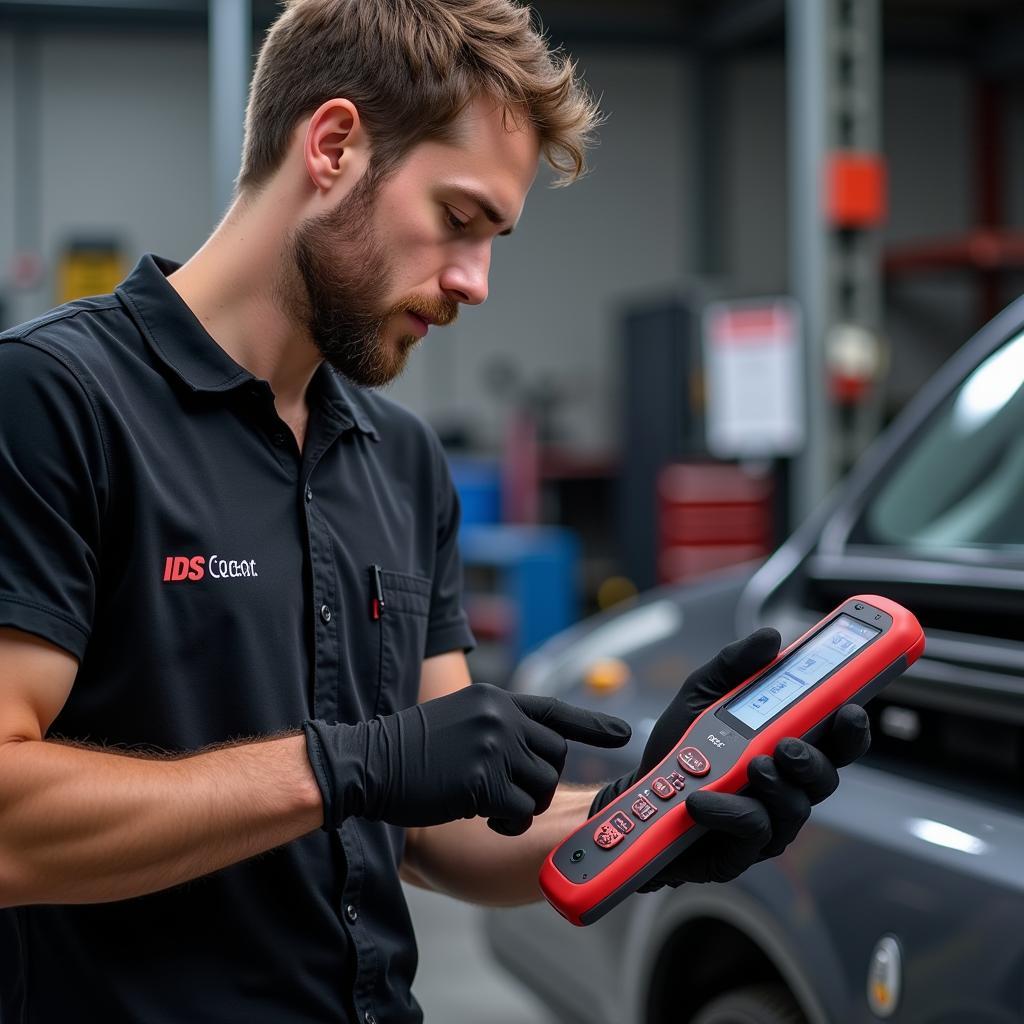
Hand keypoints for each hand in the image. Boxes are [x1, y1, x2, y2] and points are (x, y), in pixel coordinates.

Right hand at [304, 683, 630, 834]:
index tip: (625, 733)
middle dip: (540, 783)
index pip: (555, 711)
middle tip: (507, 796)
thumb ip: (497, 726)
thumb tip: (536, 751)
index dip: (592, 725)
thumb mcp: (460, 719)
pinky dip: (507, 824)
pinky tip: (480, 818)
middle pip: (555, 758)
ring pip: (543, 787)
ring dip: (523, 806)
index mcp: (496, 700)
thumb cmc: (409, 749)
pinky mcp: (484, 780)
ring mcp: (494, 745)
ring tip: (488, 806)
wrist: (368, 761)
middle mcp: (501, 717)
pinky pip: (522, 813)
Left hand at [590, 628, 870, 886]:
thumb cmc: (678, 748)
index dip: (851, 727)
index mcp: (783, 745)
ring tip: (751, 767)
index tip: (852, 708)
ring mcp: (768, 821)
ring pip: (795, 808)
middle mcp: (786, 785)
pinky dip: (728, 813)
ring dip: (776, 786)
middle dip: (815, 761)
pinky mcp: (742, 851)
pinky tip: (703, 802)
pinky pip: (752, 833)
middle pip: (826, 777)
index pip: (833, 738)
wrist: (637, 797)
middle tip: (788, 745)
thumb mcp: (700, 695)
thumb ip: (734, 665)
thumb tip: (771, 638)